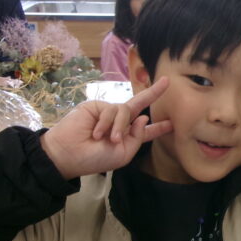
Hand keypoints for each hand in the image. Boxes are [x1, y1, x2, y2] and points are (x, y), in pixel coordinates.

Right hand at [40, 77, 172, 179]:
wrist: (69, 154)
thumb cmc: (96, 158)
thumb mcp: (123, 154)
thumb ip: (137, 137)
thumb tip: (144, 116)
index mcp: (128, 138)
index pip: (146, 131)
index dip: (159, 127)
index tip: (172, 123)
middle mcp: (120, 123)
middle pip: (139, 105)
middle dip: (153, 93)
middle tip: (167, 82)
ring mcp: (109, 113)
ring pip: (126, 110)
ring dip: (119, 126)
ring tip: (109, 139)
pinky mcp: (97, 106)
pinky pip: (111, 110)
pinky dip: (106, 123)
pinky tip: (96, 133)